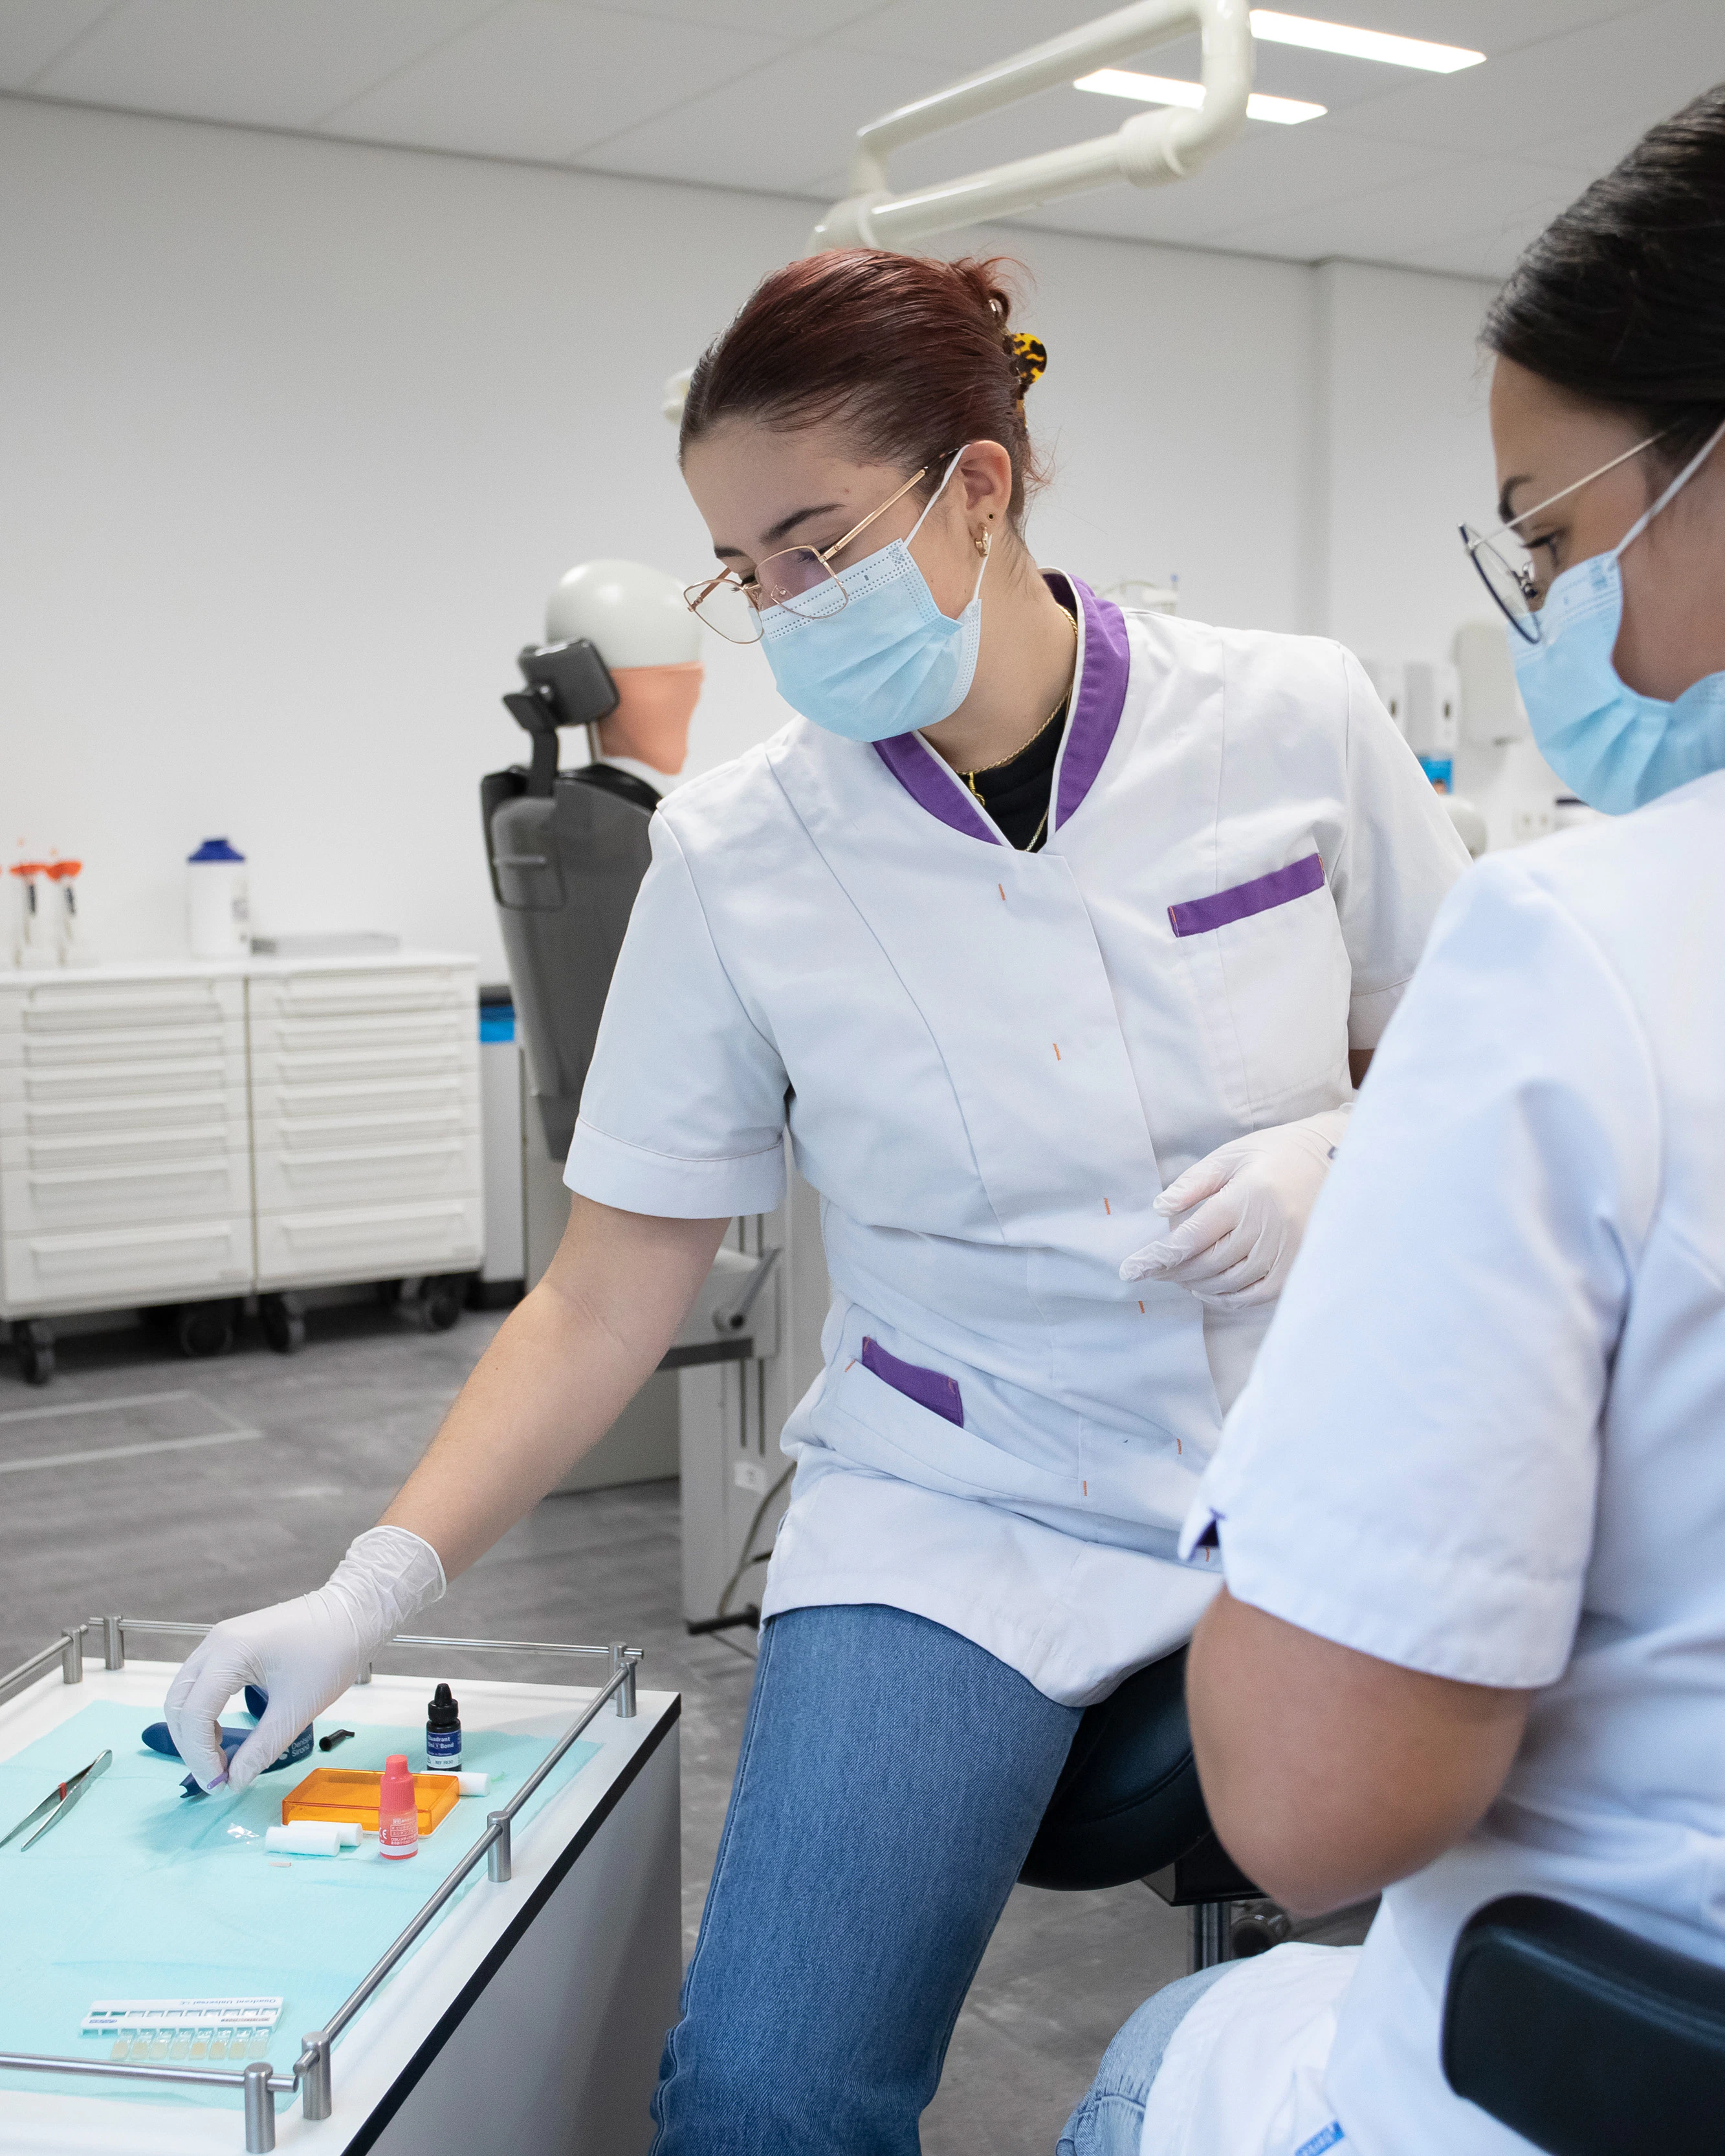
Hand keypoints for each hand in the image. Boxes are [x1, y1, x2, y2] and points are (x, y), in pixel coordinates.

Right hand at [164, 1526, 445, 1792]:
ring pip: (186, 1693)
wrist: (354, 1613)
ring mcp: (221, 1640)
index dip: (200, 1756)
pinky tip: (223, 1734)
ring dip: (195, 1730)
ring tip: (220, 1760)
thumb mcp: (296, 1709)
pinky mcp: (231, 1644)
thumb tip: (235, 1781)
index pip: (193, 1714)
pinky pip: (202, 1683)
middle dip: (190, 1745)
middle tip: (214, 1777)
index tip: (218, 1785)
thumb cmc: (331, 1653)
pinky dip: (204, 1712)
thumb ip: (262, 1749)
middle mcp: (216, 1642)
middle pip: (178, 1703)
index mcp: (229, 1653)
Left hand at [1121, 1110, 1351, 1308]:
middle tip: (1151, 1270)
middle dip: (1172, 1271)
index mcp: (1246, 1197)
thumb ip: (1194, 1183)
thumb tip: (1161, 1209)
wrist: (1337, 1161)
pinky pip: (1254, 1295)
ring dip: (1195, 1284)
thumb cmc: (1277, 1153)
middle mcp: (1266, 1228)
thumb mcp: (1232, 1155)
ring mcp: (1284, 1252)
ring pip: (1227, 1283)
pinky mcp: (1297, 1268)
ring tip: (1178, 1276)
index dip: (1157, 1258)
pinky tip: (1208, 1290)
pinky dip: (1226, 1298)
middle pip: (1205, 1263)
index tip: (1129, 1271)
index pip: (1191, 1238)